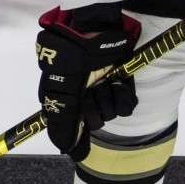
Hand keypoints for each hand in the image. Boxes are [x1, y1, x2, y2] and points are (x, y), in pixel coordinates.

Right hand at [35, 7, 139, 162]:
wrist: (94, 31)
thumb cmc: (71, 56)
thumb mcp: (58, 90)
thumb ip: (61, 123)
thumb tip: (66, 152)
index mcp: (66, 102)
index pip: (73, 132)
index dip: (78, 136)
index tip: (80, 143)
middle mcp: (85, 100)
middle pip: (93, 123)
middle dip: (92, 107)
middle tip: (88, 88)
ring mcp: (104, 94)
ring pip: (110, 115)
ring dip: (107, 96)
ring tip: (102, 77)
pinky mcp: (122, 88)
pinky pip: (126, 107)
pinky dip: (123, 94)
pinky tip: (117, 81)